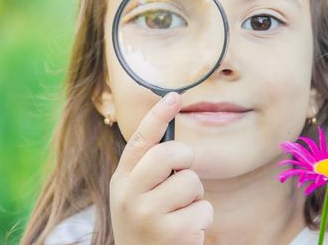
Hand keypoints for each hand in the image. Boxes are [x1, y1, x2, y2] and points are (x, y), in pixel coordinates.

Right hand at [109, 92, 213, 244]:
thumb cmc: (145, 223)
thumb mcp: (135, 195)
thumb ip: (147, 170)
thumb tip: (175, 141)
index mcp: (122, 180)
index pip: (141, 141)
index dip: (158, 116)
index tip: (174, 96)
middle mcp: (130, 196)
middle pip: (171, 153)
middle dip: (185, 159)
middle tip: (181, 175)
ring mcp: (150, 215)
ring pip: (192, 181)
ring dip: (195, 197)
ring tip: (180, 214)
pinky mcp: (173, 234)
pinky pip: (205, 209)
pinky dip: (202, 220)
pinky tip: (186, 233)